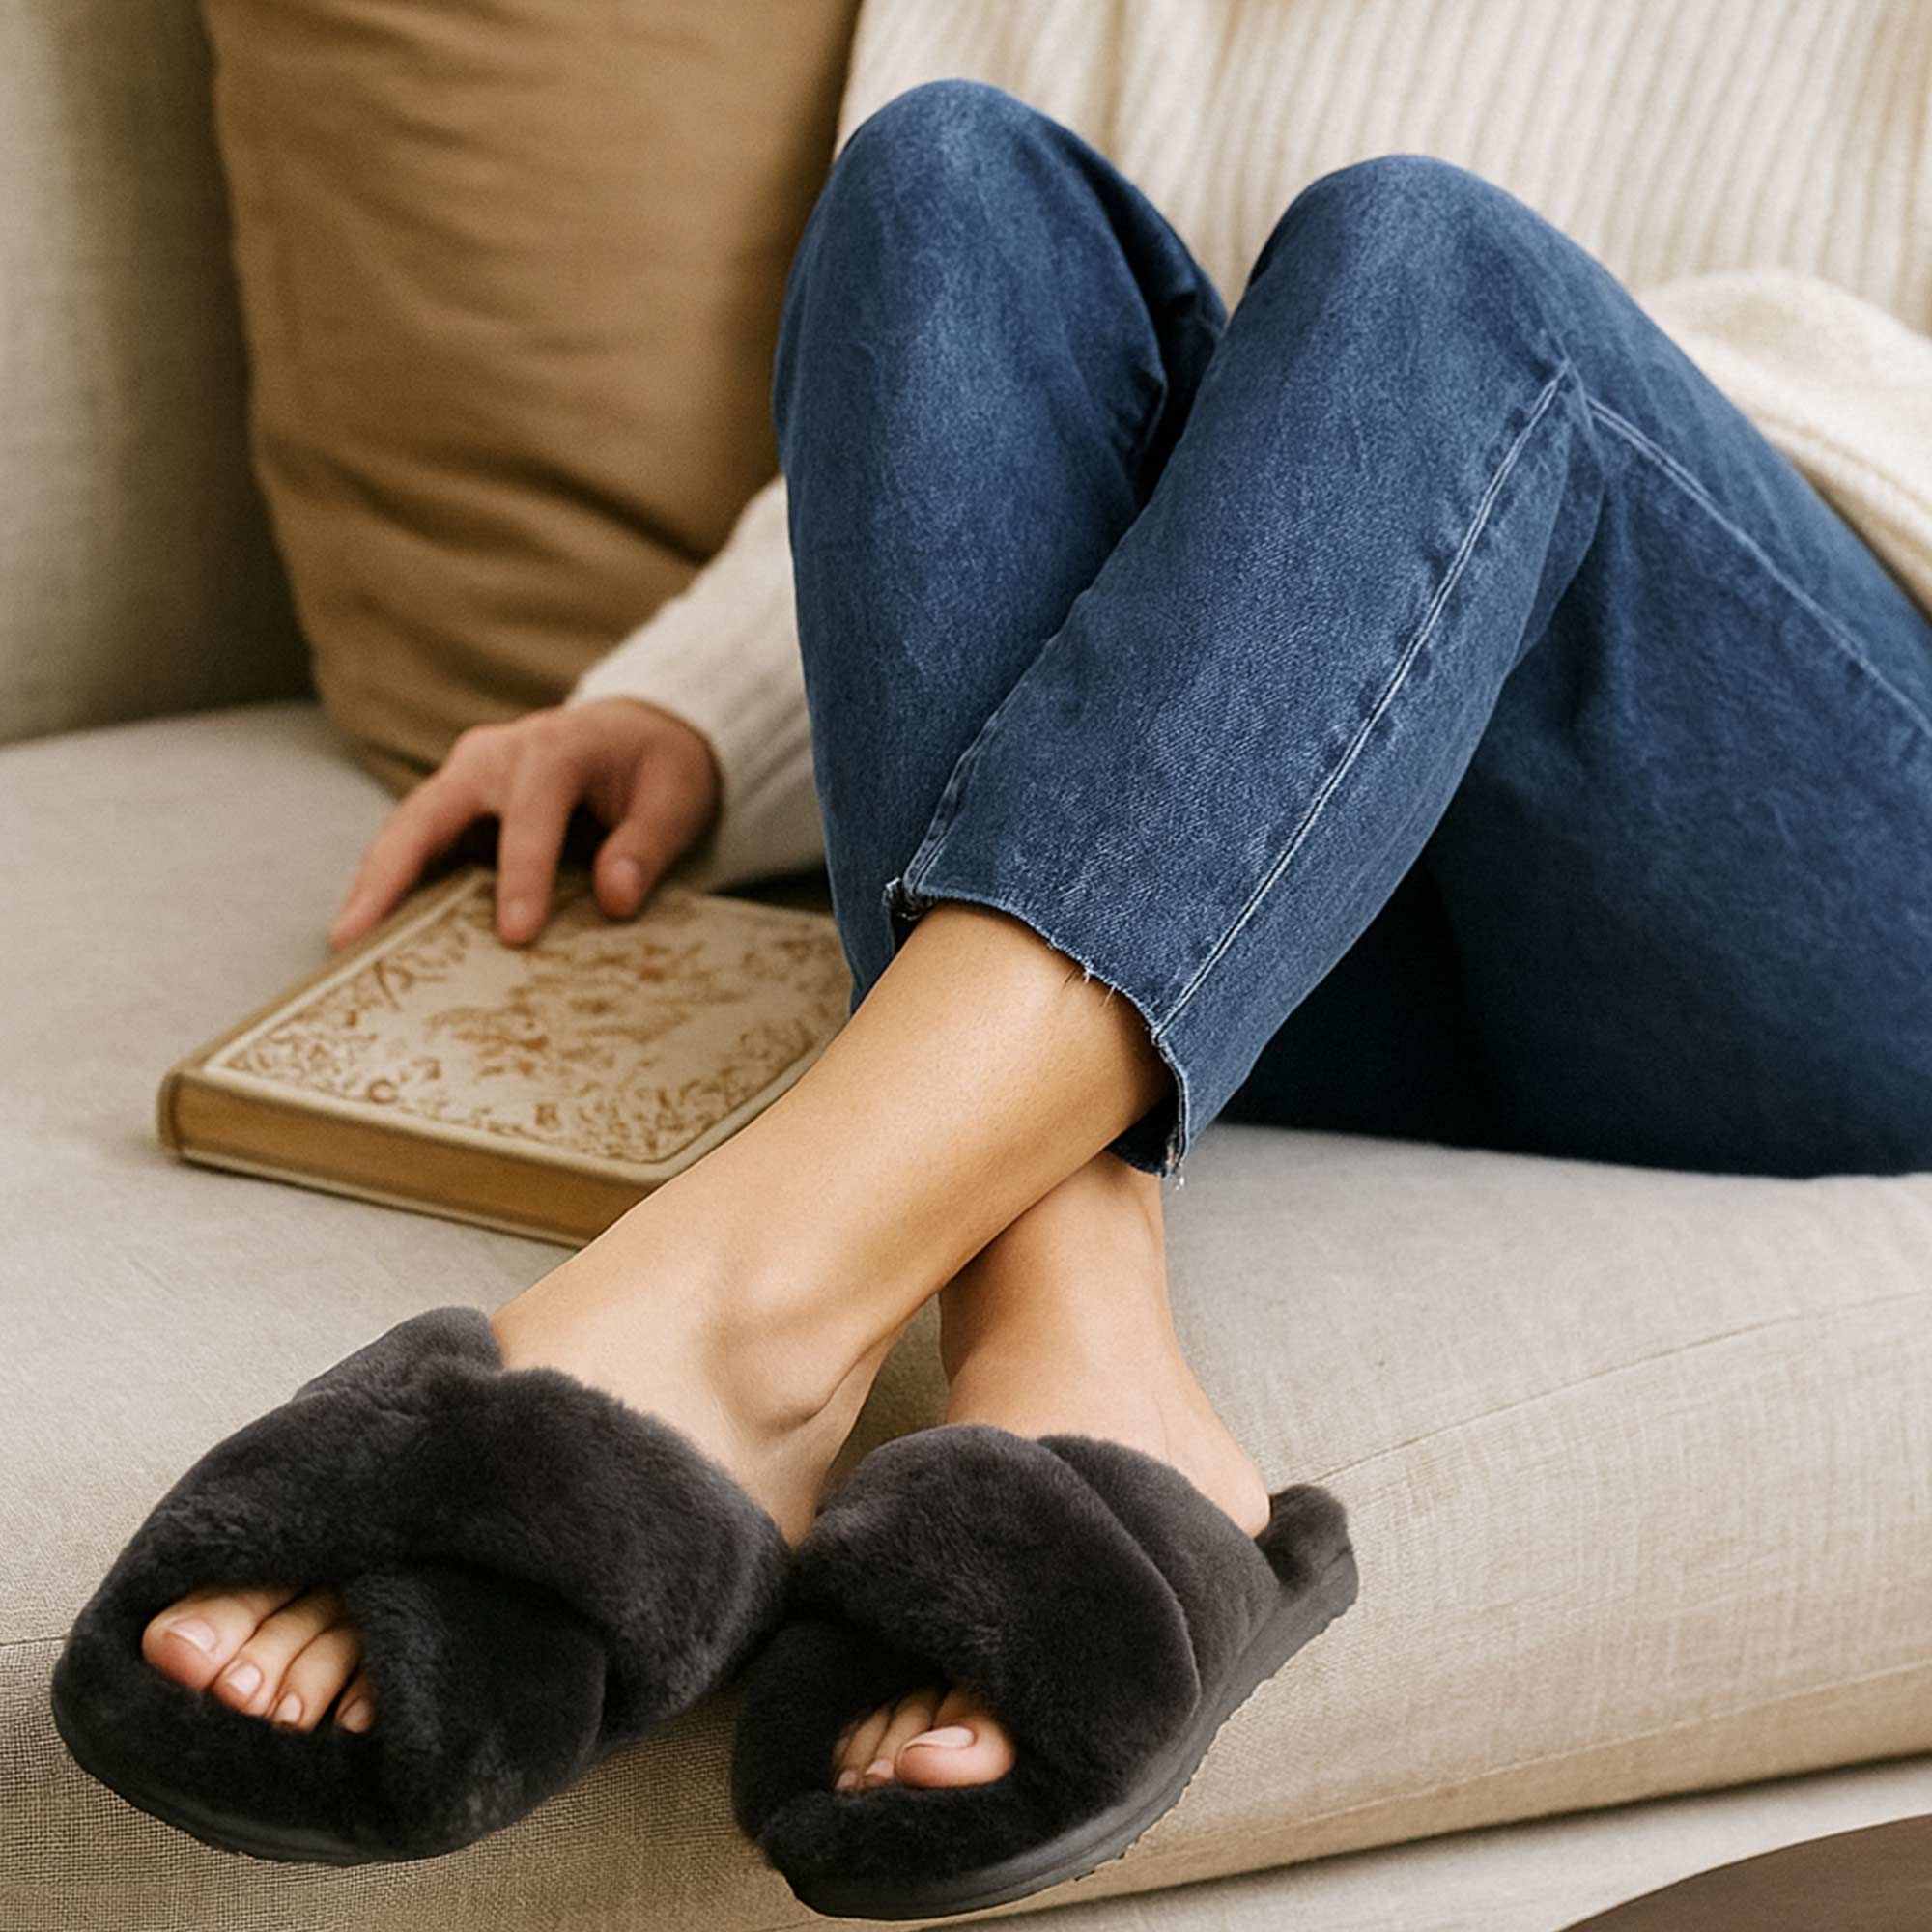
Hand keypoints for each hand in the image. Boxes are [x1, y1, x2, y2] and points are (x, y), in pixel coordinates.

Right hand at [328, 699, 721, 950]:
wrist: (640, 732)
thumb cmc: (659, 767)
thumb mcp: (676, 799)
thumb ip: (647, 846)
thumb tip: (616, 898)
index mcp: (555, 749)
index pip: (530, 814)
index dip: (523, 875)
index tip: (515, 936)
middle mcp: (497, 755)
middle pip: (429, 812)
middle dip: (390, 873)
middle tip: (355, 936)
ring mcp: (467, 775)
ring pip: (407, 827)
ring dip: (374, 883)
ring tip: (348, 943)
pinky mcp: (457, 801)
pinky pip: (417, 840)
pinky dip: (392, 882)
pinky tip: (374, 931)